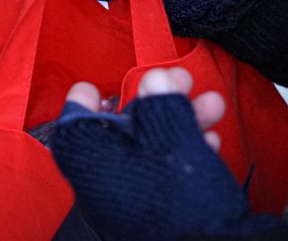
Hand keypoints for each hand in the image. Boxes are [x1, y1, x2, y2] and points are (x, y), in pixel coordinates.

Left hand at [51, 67, 284, 239]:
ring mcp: (128, 198)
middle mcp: (102, 180)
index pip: (75, 122)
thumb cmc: (178, 198)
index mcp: (90, 159)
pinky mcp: (154, 211)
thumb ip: (161, 102)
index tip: (100, 86)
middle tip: (184, 80)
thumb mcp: (171, 138)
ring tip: (212, 106)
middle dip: (158, 99)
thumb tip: (156, 76)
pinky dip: (185, 151)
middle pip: (124, 128)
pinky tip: (211, 142)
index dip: (87, 100)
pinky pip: (164, 171)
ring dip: (182, 120)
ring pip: (151, 146)